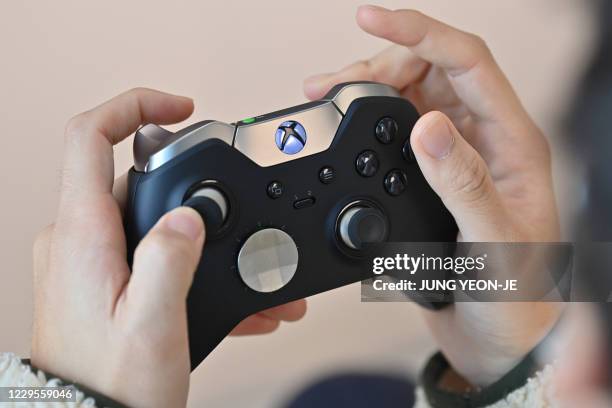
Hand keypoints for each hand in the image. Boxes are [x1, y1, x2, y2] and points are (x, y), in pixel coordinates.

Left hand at [31, 88, 304, 407]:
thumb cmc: (109, 386)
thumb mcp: (151, 323)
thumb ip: (169, 260)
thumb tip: (190, 215)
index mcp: (83, 235)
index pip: (90, 137)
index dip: (134, 106)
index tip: (180, 108)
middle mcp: (78, 239)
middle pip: (132, 177)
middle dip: (190, 187)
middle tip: (230, 208)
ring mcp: (89, 260)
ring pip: (148, 219)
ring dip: (199, 237)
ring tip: (246, 268)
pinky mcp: (102, 281)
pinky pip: (148, 252)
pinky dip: (188, 264)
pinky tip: (232, 297)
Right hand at [305, 6, 559, 385]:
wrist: (499, 338)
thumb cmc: (514, 295)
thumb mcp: (492, 242)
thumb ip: (462, 184)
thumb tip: (428, 125)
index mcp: (511, 143)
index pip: (466, 62)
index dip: (418, 33)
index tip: (370, 21)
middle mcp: (483, 142)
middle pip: (430, 72)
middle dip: (378, 65)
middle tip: (332, 84)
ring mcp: (454, 159)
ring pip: (409, 98)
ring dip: (368, 89)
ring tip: (326, 95)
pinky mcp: (430, 180)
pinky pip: (395, 133)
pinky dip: (366, 122)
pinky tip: (345, 126)